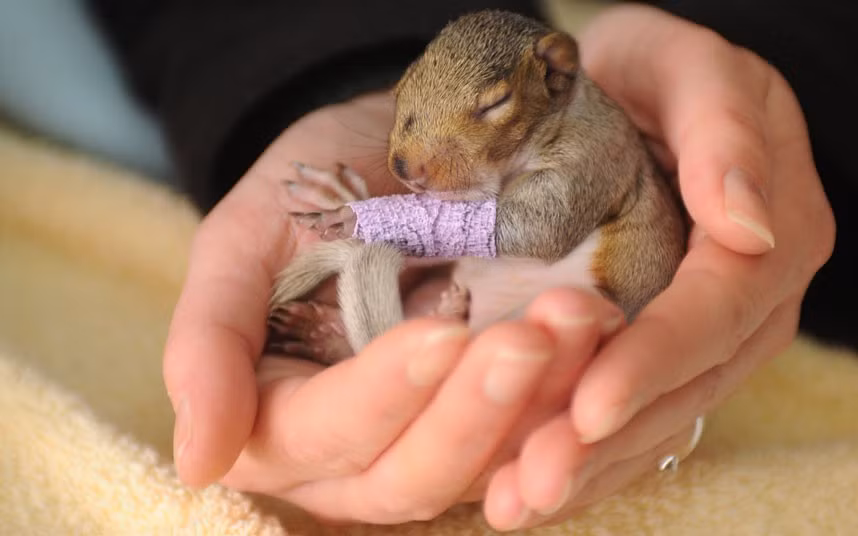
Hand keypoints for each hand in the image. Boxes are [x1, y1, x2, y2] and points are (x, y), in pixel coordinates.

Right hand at [162, 91, 624, 522]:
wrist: (389, 156)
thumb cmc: (309, 187)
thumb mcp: (243, 239)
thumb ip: (207, 342)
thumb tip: (197, 461)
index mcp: (280, 419)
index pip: (325, 433)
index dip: (382, 395)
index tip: (441, 332)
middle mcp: (354, 453)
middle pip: (410, 476)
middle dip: (474, 413)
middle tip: (532, 335)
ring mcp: (429, 438)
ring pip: (484, 469)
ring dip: (539, 408)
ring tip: (579, 325)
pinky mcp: (491, 417)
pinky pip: (535, 436)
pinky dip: (571, 400)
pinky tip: (599, 343)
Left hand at [481, 5, 834, 529]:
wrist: (640, 90)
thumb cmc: (658, 73)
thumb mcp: (689, 70)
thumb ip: (723, 136)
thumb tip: (749, 226)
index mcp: (769, 238)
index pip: (714, 313)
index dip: (653, 363)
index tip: (589, 408)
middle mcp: (747, 303)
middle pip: (683, 384)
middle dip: (606, 440)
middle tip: (530, 485)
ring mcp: (708, 335)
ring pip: (659, 414)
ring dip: (589, 465)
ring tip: (516, 504)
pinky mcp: (665, 349)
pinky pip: (636, 410)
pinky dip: (585, 452)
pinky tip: (529, 485)